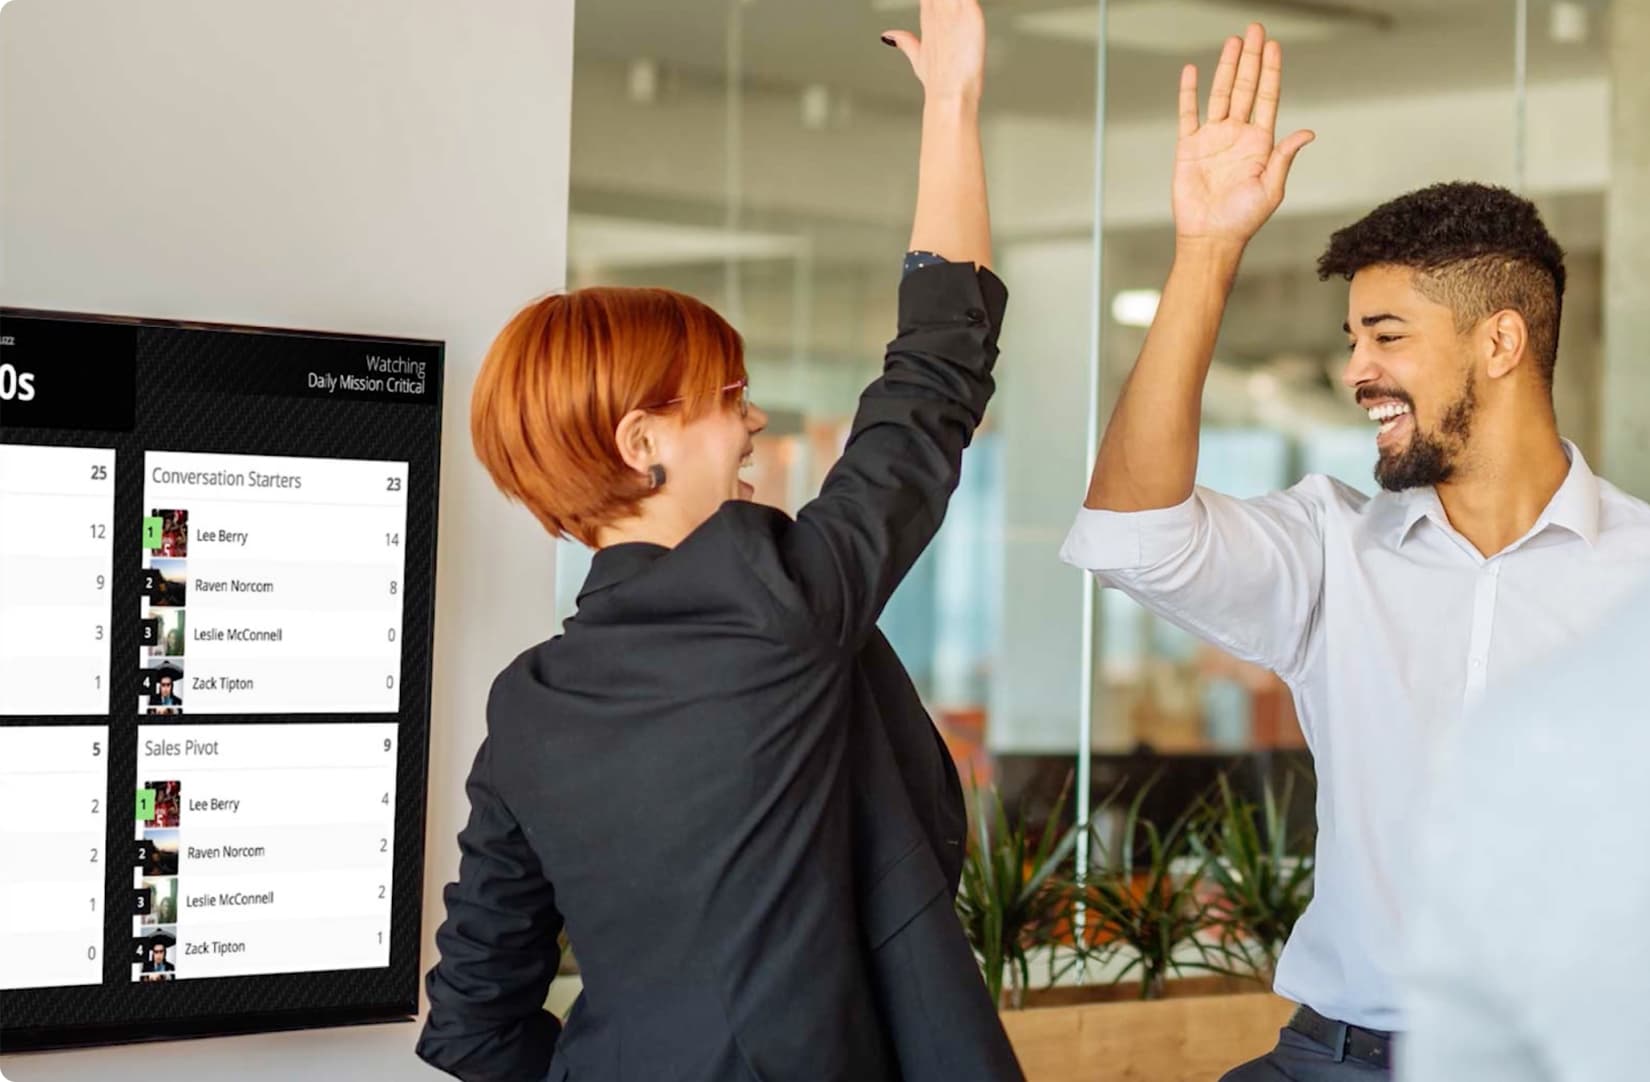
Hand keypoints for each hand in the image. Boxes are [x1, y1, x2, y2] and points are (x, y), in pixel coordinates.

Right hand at [882, 0, 986, 104]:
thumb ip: (906, 42)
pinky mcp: (971, 13)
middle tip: (944, 9)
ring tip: (952, 5)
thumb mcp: (919, 58)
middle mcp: (940, 10)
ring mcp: (954, 11)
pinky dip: (964, 0)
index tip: (930, 0)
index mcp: (929, 16)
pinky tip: (964, 2)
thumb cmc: (939, 82)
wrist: (950, 95)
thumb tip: (889, 35)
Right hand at [1172, 24, 1313, 248]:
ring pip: (1220, 93)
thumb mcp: (1272, 189)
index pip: (1267, 97)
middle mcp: (1237, 134)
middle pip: (1245, 87)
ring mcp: (1213, 138)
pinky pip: (1188, 113)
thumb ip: (1284, 157)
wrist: (1210, 237)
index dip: (1271, 71)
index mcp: (1260, 142)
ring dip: (1226, 67)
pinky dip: (1189, 92)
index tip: (1273, 46)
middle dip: (1251, 58)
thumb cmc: (1243, 219)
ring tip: (1233, 41)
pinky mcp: (1189, 147)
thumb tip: (1308, 132)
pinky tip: (1193, 71)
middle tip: (1254, 29)